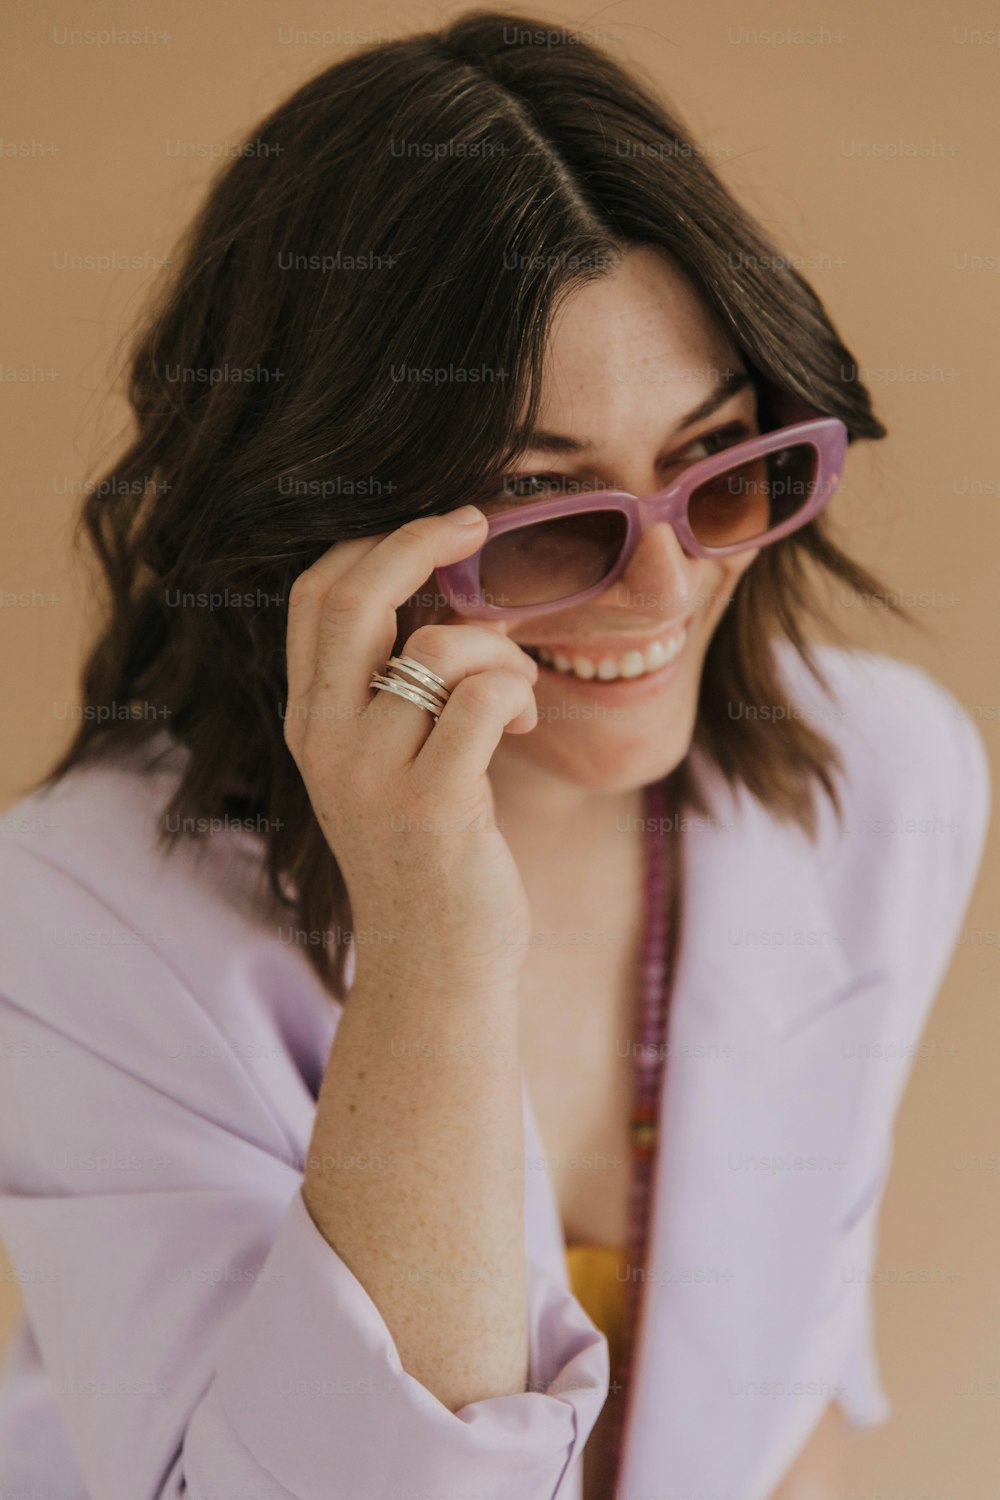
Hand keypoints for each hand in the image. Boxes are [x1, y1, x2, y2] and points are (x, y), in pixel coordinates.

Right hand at [283, 506, 539, 994]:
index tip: (441, 527)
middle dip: (425, 539)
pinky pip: (484, 697)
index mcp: (309, 721)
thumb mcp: (380, 767)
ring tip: (515, 692)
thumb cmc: (423, 857)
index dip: (377, 542)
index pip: (317, 594)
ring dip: (500, 650)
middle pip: (358, 595)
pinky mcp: (433, 804)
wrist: (433, 967)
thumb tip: (447, 598)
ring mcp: (374, 774)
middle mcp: (326, 740)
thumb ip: (387, 691)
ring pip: (441, 646)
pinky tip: (523, 725)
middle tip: (479, 524)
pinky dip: (518, 692)